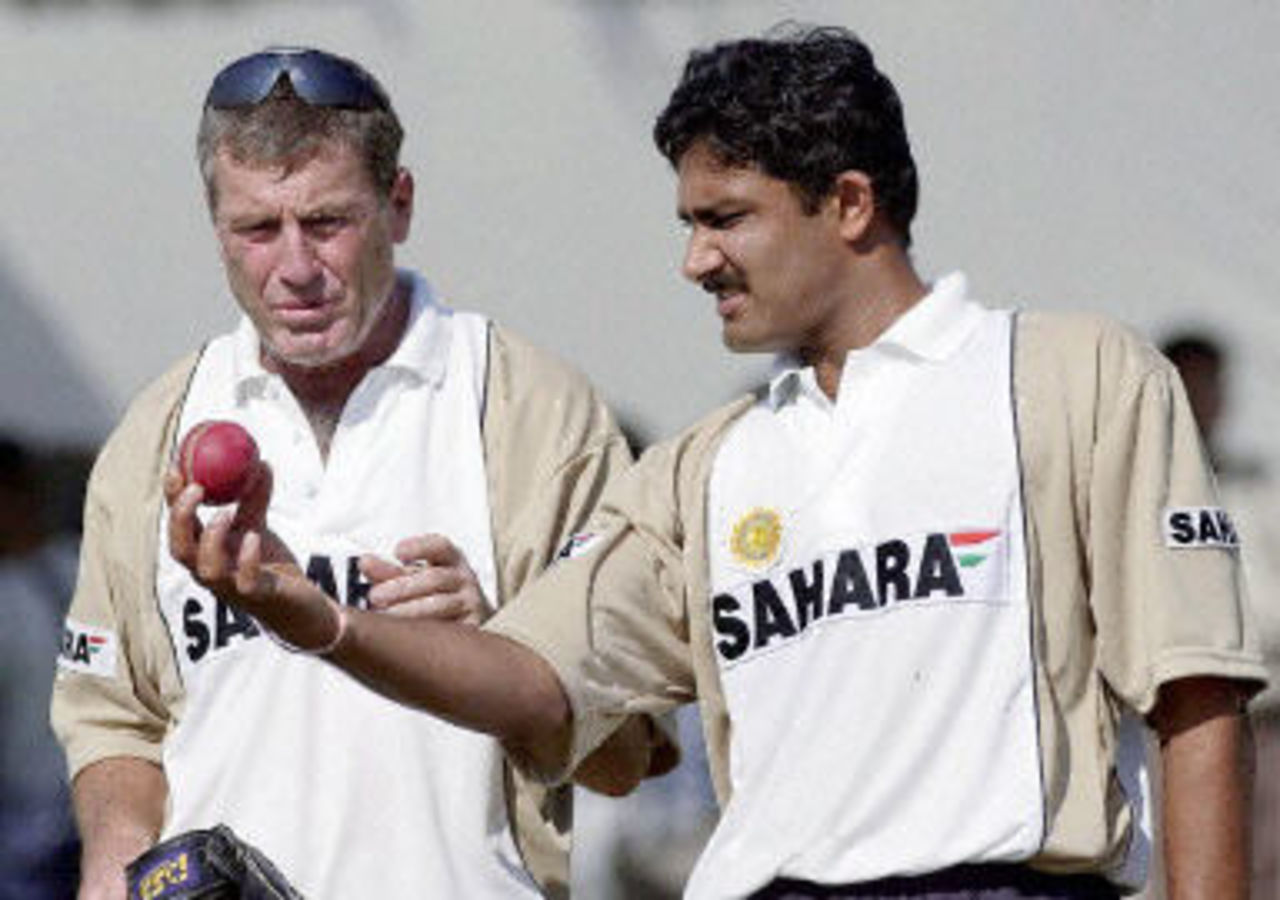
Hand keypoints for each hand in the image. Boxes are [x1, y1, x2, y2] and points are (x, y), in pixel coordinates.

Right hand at [165, 462, 337, 648]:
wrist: (300, 605)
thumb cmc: (269, 566)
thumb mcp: (258, 526)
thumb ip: (256, 498)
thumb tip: (260, 461)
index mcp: (205, 552)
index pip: (179, 525)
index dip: (172, 499)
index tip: (176, 467)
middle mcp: (211, 571)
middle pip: (180, 549)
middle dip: (180, 518)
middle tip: (196, 488)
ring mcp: (231, 587)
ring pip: (206, 569)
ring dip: (210, 539)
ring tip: (225, 514)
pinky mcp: (257, 597)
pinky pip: (245, 581)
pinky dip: (246, 559)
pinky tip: (253, 537)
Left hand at [360, 534, 490, 625]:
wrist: (469, 622)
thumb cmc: (437, 595)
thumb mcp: (414, 579)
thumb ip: (388, 572)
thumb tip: (365, 563)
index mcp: (450, 560)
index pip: (440, 547)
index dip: (419, 547)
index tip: (397, 552)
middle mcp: (463, 579)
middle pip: (435, 578)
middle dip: (402, 587)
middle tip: (375, 596)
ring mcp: (470, 603)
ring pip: (440, 605)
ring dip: (409, 611)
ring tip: (385, 617)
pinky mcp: (472, 628)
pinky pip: (448, 630)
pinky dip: (425, 631)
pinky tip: (407, 634)